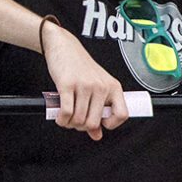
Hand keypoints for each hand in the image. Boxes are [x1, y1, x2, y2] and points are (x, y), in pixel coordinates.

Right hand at [42, 26, 128, 140]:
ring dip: (69, 124)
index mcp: (113, 87)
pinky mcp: (67, 84)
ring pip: (79, 120)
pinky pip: (66, 112)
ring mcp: (85, 85)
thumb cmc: (80, 67)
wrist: (64, 46)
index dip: (110, 124)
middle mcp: (101, 86)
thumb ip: (97, 111)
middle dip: (81, 127)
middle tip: (75, 122)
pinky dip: (61, 120)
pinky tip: (59, 117)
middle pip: (93, 122)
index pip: (122, 115)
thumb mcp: (95, 87)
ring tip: (66, 119)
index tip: (99, 123)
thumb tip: (97, 135)